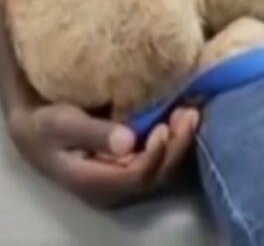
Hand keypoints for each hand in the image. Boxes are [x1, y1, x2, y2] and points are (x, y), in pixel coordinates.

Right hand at [8, 102, 198, 208]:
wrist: (38, 129)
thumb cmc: (48, 125)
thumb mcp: (62, 124)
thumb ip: (94, 133)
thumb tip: (127, 142)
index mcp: (92, 182)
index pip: (135, 178)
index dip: (155, 155)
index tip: (163, 127)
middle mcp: (112, 188)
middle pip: (155, 176)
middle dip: (176, 147)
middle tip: (188, 114)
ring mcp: (122, 178)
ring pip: (162, 169)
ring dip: (180, 142)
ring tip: (189, 112)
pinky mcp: (130, 165)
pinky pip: (159, 159)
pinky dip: (174, 139)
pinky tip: (182, 115)